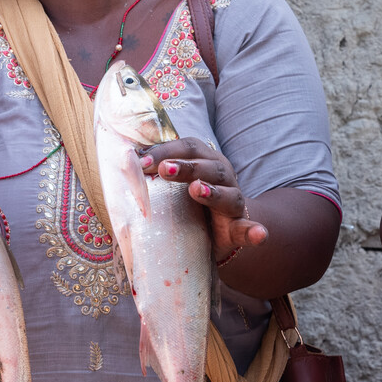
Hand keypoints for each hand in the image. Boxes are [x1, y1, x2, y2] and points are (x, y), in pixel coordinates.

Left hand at [139, 138, 267, 263]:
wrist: (218, 229)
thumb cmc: (187, 202)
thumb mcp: (171, 185)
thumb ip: (153, 173)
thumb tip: (122, 159)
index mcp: (204, 161)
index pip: (187, 147)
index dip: (165, 151)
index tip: (140, 160)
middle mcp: (222, 177)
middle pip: (207, 166)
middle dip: (185, 166)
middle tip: (164, 170)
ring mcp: (233, 203)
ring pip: (228, 194)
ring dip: (212, 191)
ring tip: (197, 189)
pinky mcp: (238, 228)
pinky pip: (248, 229)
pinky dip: (255, 231)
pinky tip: (259, 234)